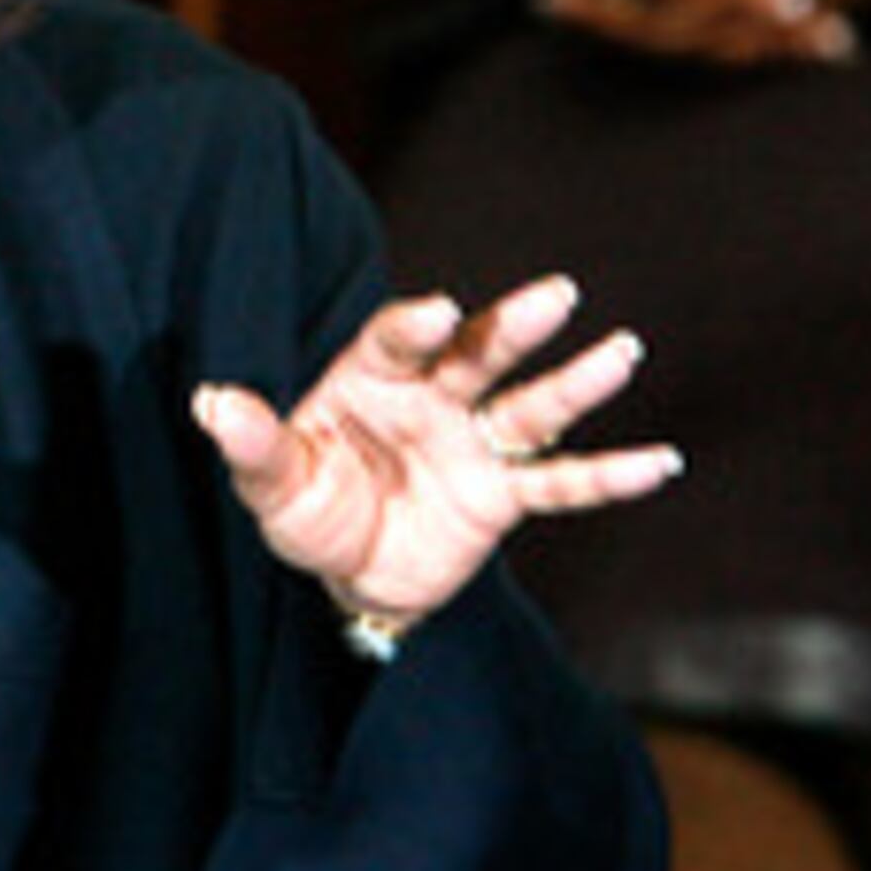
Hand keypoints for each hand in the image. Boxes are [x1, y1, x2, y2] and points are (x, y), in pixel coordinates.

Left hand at [195, 274, 680, 638]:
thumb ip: (251, 444)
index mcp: (370, 380)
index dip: (417, 324)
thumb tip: (210, 400)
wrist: (350, 575)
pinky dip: (609, 477)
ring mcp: (472, 445)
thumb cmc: (306, 510)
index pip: (397, 341)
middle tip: (556, 294)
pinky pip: (560, 484)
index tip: (441, 309)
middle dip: (513, 326)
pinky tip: (661, 461)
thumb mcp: (271, 484)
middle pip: (477, 355)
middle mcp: (431, 400)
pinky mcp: (502, 497)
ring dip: (577, 382)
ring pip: (531, 408)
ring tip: (625, 350)